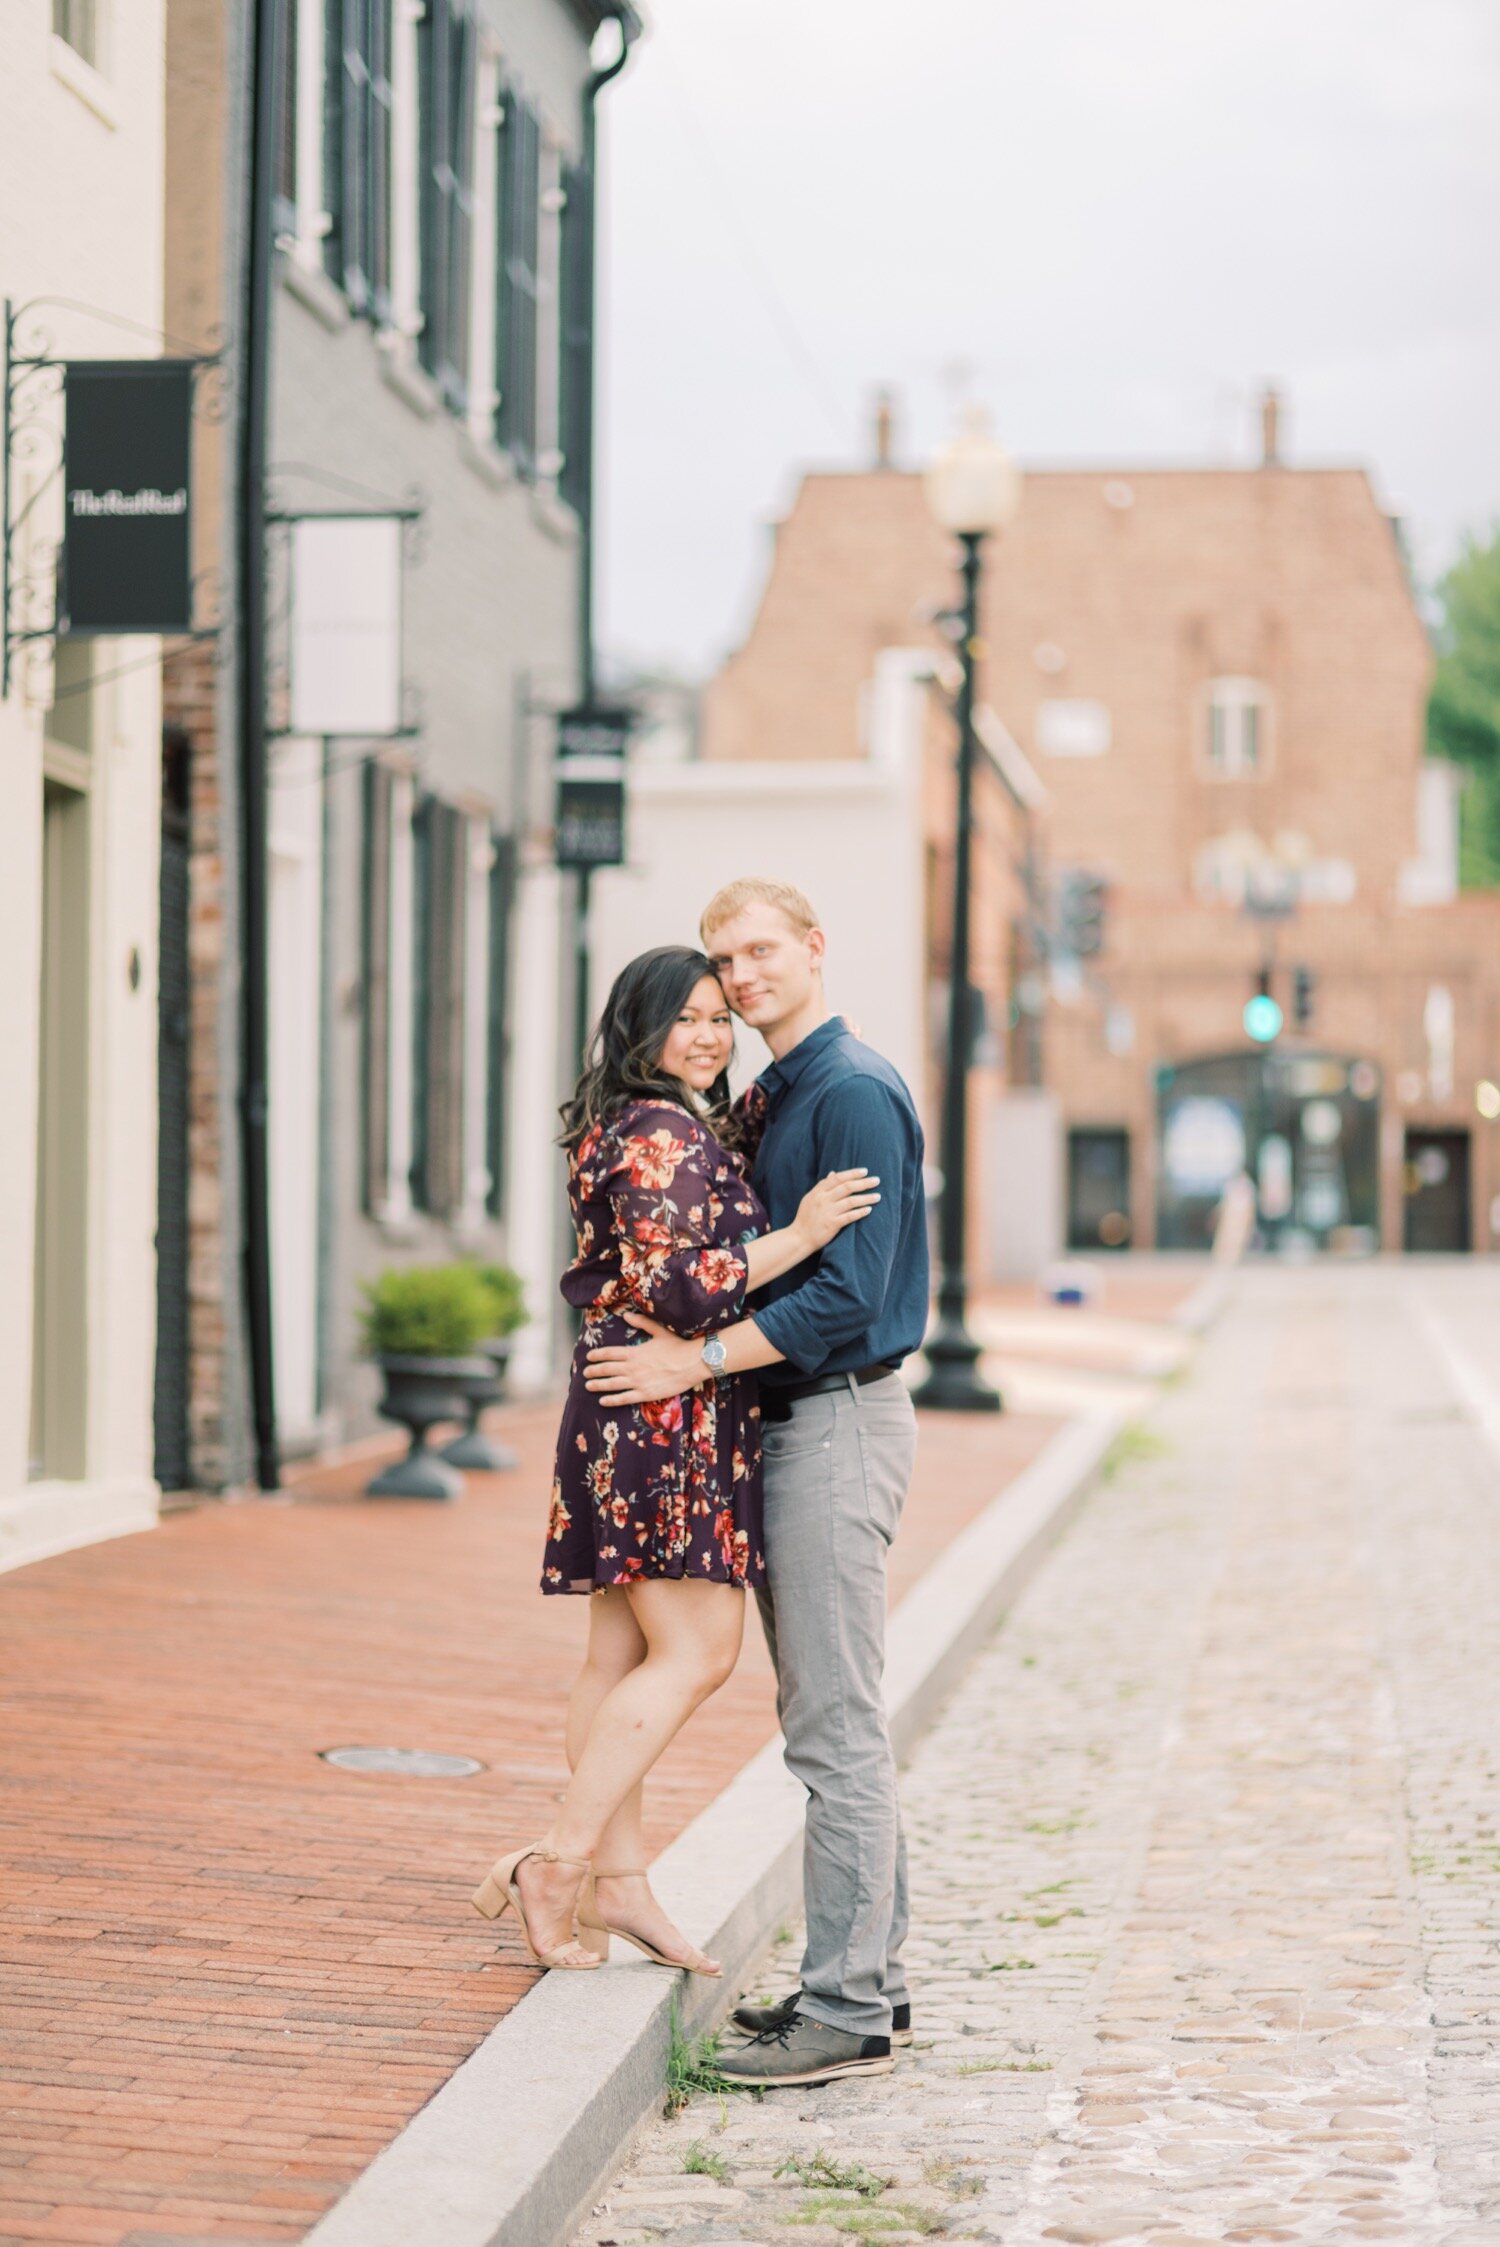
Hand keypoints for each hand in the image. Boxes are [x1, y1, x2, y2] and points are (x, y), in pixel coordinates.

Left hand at [585, 1313, 708, 1405]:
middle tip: (584, 1372)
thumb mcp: (659, 1331)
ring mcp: (638, 1382)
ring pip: (612, 1384)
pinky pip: (624, 1398)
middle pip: (607, 1369)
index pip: (609, 1353)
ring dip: (598, 1385)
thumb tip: (626, 1315)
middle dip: (594, 1371)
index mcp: (635, 1352)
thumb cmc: (678, 1345)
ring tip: (588, 1386)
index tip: (588, 1357)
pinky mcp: (645, 1394)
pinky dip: (611, 1400)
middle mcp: (633, 1367)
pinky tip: (602, 1401)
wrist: (693, 1362)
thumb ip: (642, 1323)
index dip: (597, 1355)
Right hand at [793, 1167, 880, 1253]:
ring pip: (851, 1201)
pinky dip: (860, 1212)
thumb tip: (833, 1173)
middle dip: (864, 1183)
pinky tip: (869, 1210)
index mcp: (818, 1192)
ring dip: (866, 1198)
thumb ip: (822, 1186)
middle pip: (847, 1187)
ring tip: (878, 1196)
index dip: (852, 1173)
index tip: (865, 1171)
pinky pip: (849, 1216)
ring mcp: (828, 1212)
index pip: (838, 1178)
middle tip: (876, 1180)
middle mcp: (823, 1199)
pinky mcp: (832, 1224)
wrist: (799, 1237)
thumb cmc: (805, 1217)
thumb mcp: (810, 1198)